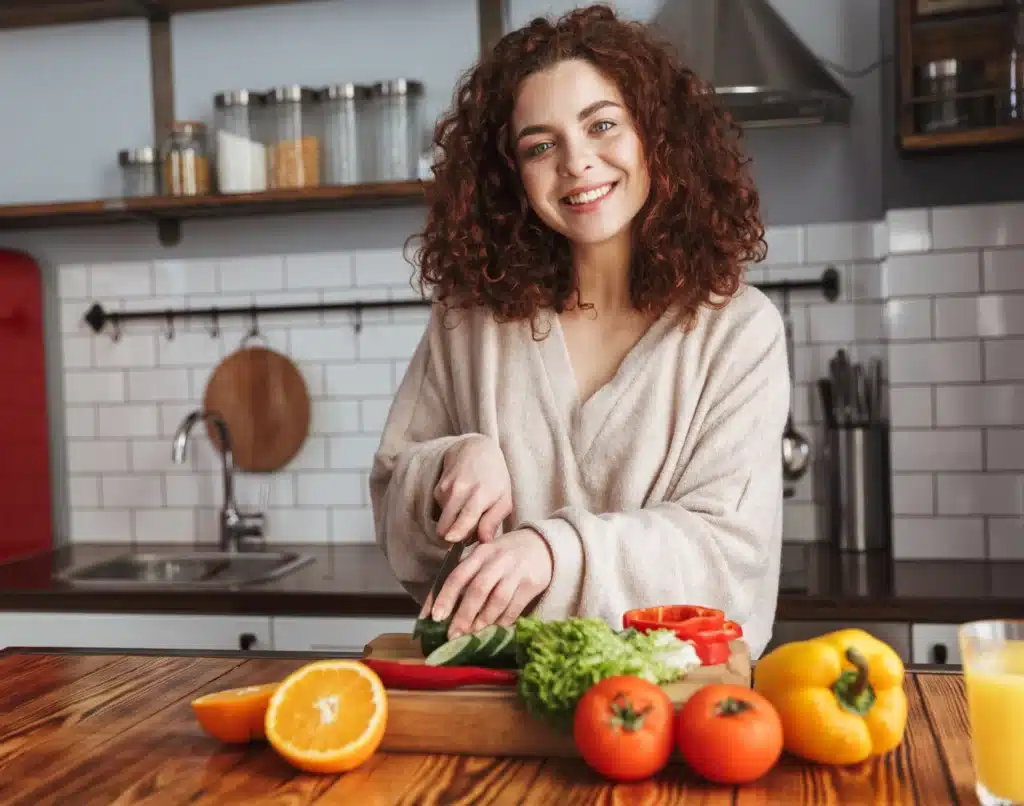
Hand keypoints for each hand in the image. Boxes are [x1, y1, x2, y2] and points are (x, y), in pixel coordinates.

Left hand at [430, 528, 552, 637]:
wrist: (542, 545)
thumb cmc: (504, 555)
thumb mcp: (485, 556)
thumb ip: (466, 576)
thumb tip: (438, 608)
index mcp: (480, 552)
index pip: (458, 575)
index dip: (445, 597)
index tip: (434, 617)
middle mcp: (497, 560)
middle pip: (477, 589)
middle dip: (463, 615)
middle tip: (452, 635)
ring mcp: (516, 571)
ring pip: (497, 600)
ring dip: (482, 621)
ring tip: (471, 635)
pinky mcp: (532, 584)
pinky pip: (514, 608)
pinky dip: (502, 622)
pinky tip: (493, 630)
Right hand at [434, 435, 512, 543]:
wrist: (476, 450)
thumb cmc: (494, 478)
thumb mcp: (504, 499)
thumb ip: (493, 521)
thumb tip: (484, 541)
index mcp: (481, 494)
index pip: (466, 516)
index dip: (457, 531)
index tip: (450, 540)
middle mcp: (461, 490)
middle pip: (447, 522)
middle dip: (453, 535)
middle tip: (466, 535)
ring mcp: (447, 488)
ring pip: (444, 518)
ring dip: (453, 522)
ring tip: (468, 512)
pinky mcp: (438, 487)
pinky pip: (441, 509)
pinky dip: (449, 511)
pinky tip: (460, 501)